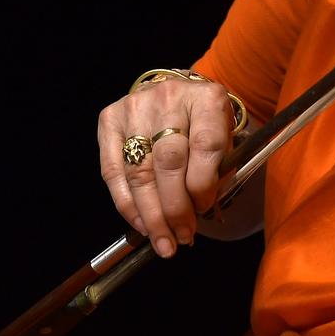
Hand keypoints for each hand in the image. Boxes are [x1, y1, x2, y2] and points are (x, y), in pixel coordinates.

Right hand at [98, 74, 237, 257]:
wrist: (176, 94)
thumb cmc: (204, 123)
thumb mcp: (224, 137)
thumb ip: (218, 169)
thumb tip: (200, 212)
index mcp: (207, 99)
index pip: (205, 144)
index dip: (203, 184)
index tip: (204, 210)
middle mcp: (169, 97)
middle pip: (168, 161)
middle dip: (175, 208)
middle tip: (182, 237)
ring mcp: (135, 106)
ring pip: (139, 171)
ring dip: (151, 215)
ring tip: (163, 242)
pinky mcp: (109, 119)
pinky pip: (112, 172)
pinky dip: (127, 204)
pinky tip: (141, 225)